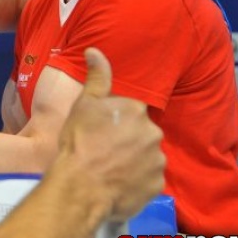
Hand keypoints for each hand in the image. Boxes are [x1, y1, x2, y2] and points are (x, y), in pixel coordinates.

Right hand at [58, 48, 164, 222]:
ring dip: (134, 162)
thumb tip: (94, 50)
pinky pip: (148, 180)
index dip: (116, 123)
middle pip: (141, 134)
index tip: (102, 133)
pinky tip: (118, 185)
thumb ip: (96, 77)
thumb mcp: (84, 105)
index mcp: (137, 110)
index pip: (131, 113)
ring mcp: (157, 161)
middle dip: (127, 141)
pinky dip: (137, 182)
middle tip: (104, 152)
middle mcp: (153, 133)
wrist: (80, 187)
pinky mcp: (157, 186)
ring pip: (146, 157)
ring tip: (110, 171)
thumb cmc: (80, 142)